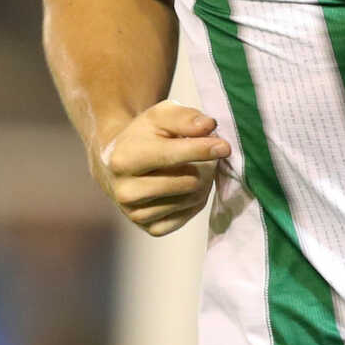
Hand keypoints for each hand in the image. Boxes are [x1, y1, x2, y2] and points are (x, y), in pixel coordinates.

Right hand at [89, 101, 229, 236]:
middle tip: (205, 156)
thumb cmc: (144, 136)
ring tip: (194, 168)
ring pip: (192, 199)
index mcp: (124, 160)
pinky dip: (195, 199)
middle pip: (188, 182)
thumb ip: (184, 117)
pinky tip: (186, 186)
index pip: (171, 156)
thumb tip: (208, 126)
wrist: (120, 164)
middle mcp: (126, 191)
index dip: (202, 150)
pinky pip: (188, 215)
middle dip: (205, 166)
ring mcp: (137, 214)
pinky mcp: (151, 229)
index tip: (225, 146)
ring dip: (203, 182)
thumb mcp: (160, 116)